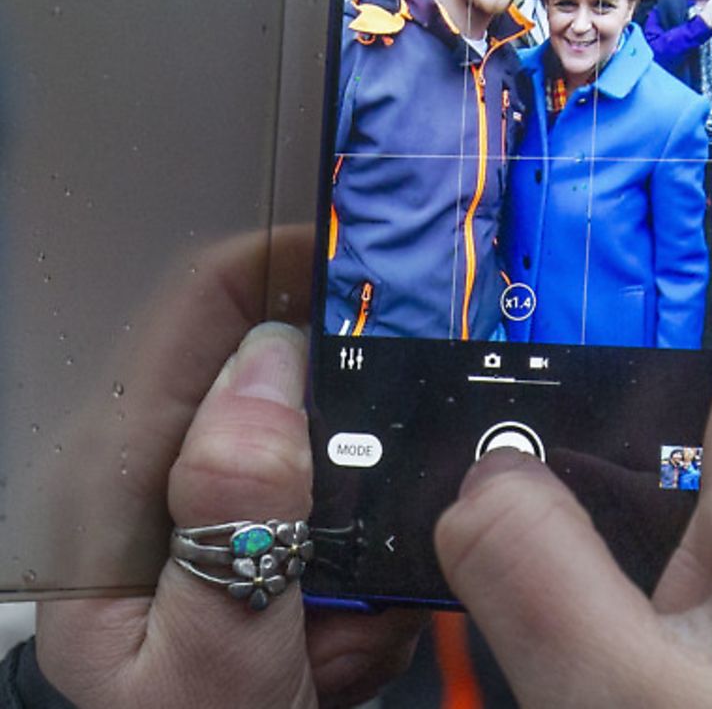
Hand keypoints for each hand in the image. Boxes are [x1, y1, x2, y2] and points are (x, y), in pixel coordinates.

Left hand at [34, 233, 425, 708]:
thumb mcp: (214, 659)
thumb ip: (237, 515)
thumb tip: (271, 362)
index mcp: (112, 485)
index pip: (197, 310)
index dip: (290, 263)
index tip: (390, 261)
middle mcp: (150, 476)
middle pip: (283, 370)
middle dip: (365, 441)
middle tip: (387, 547)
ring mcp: (205, 506)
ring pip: (336, 445)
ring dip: (374, 520)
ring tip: (351, 631)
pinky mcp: (246, 539)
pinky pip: (344, 509)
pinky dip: (373, 563)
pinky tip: (348, 642)